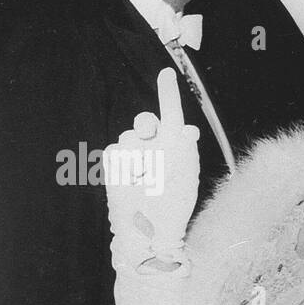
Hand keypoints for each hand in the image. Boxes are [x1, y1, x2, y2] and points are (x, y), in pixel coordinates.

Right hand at [105, 68, 200, 269]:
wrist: (150, 231)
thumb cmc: (174, 206)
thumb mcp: (187, 176)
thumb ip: (186, 149)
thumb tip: (188, 128)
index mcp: (173, 146)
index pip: (171, 115)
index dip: (167, 93)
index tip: (166, 73)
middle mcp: (152, 148)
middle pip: (145, 122)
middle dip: (147, 124)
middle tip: (150, 132)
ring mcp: (132, 156)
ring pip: (130, 136)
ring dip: (140, 152)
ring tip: (148, 177)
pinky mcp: (115, 166)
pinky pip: (116, 151)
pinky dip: (126, 163)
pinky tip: (133, 181)